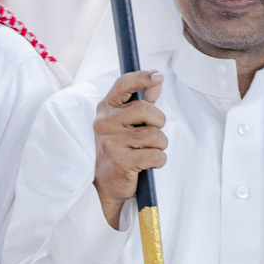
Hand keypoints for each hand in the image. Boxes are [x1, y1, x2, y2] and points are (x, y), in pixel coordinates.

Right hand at [93, 71, 166, 226]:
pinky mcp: (120, 162)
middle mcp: (104, 123)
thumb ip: (141, 101)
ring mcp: (110, 143)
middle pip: (144, 110)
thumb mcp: (127, 123)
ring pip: (153, 135)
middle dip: (158, 122)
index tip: (158, 76)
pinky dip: (159, 160)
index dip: (142, 77)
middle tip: (155, 133)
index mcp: (105, 110)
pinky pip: (155, 155)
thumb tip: (156, 80)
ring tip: (150, 151)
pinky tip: (149, 164)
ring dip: (160, 145)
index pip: (122, 85)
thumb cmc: (119, 150)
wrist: (106, 186)